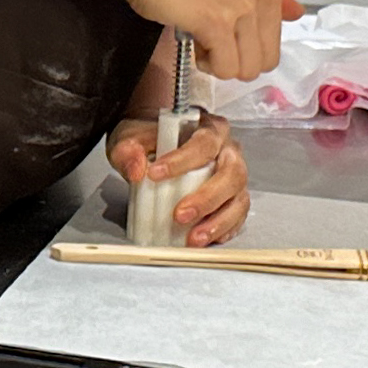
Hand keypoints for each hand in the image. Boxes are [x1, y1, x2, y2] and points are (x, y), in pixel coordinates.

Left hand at [107, 110, 250, 246]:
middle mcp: (228, 151)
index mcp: (209, 128)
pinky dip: (223, 229)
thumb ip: (129, 150)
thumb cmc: (150, 139)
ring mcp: (234, 176)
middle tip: (180, 215)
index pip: (203, 144)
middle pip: (232, 174)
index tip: (155, 174)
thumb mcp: (131, 138)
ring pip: (238, 199)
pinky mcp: (233, 198)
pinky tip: (205, 238)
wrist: (155, 145)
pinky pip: (237, 216)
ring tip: (193, 237)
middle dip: (207, 198)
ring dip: (218, 221)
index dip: (182, 161)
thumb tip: (137, 170)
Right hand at [123, 0, 303, 82]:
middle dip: (236, 62)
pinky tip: (195, 41)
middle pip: (264, 63)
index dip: (246, 49)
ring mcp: (241, 11)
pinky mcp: (218, 24)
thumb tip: (296, 12)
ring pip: (245, 69)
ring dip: (220, 64)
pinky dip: (207, 64)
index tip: (228, 36)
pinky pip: (224, 68)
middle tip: (213, 42)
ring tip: (203, 40)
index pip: (274, 46)